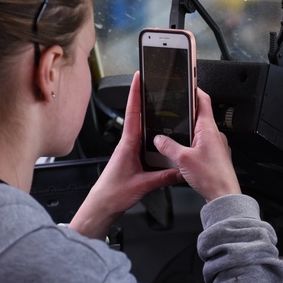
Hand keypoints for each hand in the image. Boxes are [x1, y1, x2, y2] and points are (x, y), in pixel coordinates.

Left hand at [69, 72, 182, 238]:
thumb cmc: (113, 193)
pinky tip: (164, 139)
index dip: (136, 92)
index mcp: (128, 143)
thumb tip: (180, 170)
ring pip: (144, 129)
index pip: (133, 112)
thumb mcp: (143, 185)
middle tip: (155, 82)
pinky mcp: (133, 158)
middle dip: (146, 98)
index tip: (140, 76)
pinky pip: (146, 143)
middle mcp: (128, 144)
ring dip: (152, 117)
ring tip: (163, 106)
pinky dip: (155, 137)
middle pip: (139, 115)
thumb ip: (164, 177)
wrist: (102, 206)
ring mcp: (130, 150)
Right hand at [153, 86, 240, 202]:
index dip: (195, 90)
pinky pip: (203, 144)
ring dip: (189, 131)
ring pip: (200, 131)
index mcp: (208, 129)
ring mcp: (217, 145)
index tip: (188, 83)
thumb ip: (168, 147)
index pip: (203, 100)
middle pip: (200, 115)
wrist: (224, 195)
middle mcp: (215, 134)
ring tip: (176, 134)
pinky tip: (185, 153)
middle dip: (187, 113)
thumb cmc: (211, 177)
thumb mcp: (183, 159)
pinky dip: (193, 144)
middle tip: (176, 110)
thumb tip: (159, 139)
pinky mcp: (216, 156)